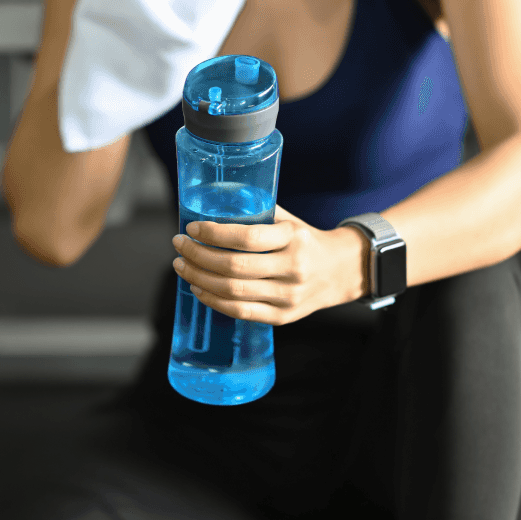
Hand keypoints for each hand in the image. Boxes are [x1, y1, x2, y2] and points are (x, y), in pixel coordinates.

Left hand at [171, 204, 369, 325]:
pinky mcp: (282, 317)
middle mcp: (292, 269)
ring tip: (182, 266)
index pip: (247, 237)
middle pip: (234, 267)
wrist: (341, 271)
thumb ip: (256, 213)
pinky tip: (199, 288)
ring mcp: (288, 297)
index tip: (192, 228)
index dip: (214, 234)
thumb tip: (212, 203)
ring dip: (199, 278)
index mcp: (293, 238)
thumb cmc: (304, 240)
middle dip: (198, 256)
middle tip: (179, 245)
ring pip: (232, 292)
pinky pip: (240, 312)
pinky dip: (213, 300)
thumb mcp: (287, 220)